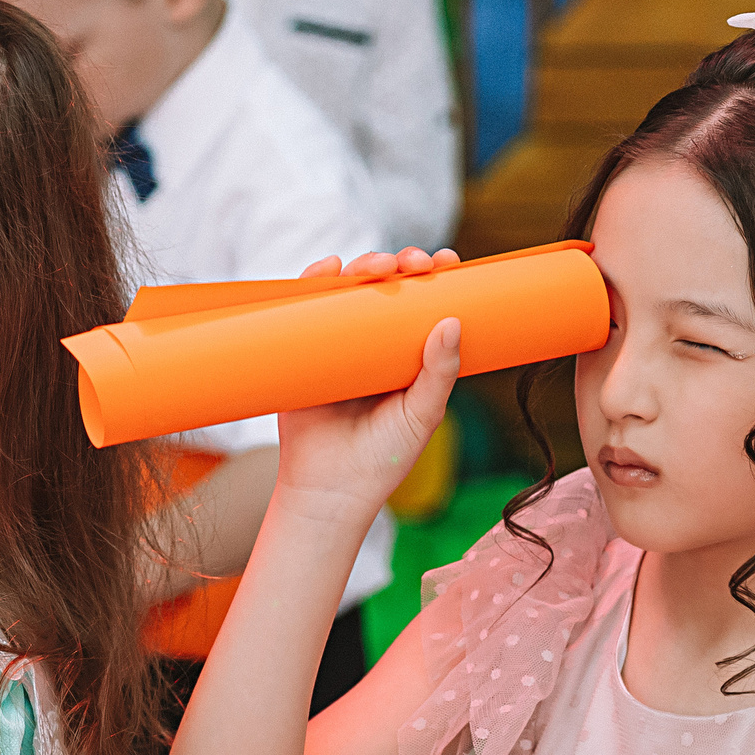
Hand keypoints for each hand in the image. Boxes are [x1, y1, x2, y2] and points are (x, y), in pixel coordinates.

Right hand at [273, 247, 463, 518]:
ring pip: (349, 292)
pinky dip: (315, 281)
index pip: (424, 306)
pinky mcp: (301, 351)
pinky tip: (329, 268)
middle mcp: (373, 345)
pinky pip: (306, 308)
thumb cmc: (382, 458)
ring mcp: (337, 345)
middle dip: (402, 265)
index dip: (435, 279)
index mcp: (408, 357)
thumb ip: (439, 373)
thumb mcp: (422, 415)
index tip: (447, 263)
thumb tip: (452, 321)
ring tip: (379, 266)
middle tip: (415, 263)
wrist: (328, 491)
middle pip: (387, 289)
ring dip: (364, 266)